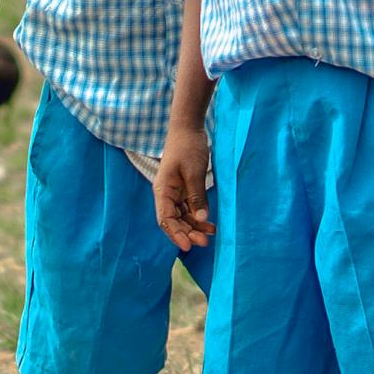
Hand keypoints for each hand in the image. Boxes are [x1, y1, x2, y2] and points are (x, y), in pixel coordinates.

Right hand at [154, 125, 212, 250]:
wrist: (188, 128)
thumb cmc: (188, 147)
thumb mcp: (194, 172)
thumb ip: (197, 197)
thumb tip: (201, 220)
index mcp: (163, 191)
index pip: (166, 219)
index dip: (176, 234)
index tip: (189, 246)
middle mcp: (167, 194)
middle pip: (174, 221)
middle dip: (188, 233)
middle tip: (205, 242)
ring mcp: (175, 192)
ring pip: (183, 216)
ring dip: (195, 227)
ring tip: (211, 234)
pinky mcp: (184, 189)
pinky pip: (189, 208)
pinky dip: (198, 216)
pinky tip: (210, 224)